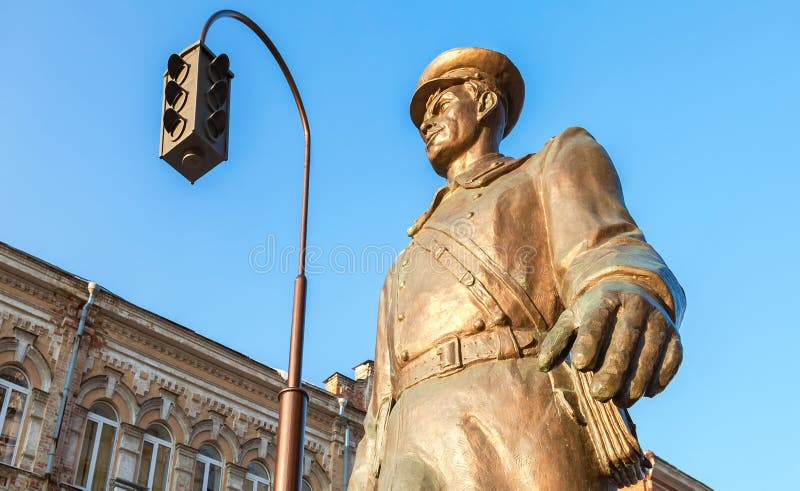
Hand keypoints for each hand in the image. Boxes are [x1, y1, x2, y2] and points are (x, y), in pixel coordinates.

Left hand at [537, 281, 682, 406]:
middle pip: (627, 340)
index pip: (598, 320)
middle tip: (599, 394)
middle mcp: (636, 306)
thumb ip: (556, 340)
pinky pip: (672, 360)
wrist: (635, 291)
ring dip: (637, 381)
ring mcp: (659, 320)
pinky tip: (645, 393)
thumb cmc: (595, 313)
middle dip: (614, 370)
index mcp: (606, 298)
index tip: (578, 365)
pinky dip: (660, 379)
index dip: (589, 342)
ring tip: (620, 401)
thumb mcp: (572, 318)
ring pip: (651, 354)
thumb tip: (543, 367)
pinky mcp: (676, 336)